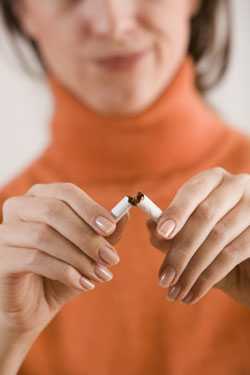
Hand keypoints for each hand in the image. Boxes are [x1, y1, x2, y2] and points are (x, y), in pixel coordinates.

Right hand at [0, 183, 127, 334]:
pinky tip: (82, 283)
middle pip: (54, 210)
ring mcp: (4, 233)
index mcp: (39, 199)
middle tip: (111, 258)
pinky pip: (34, 258)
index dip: (90, 208)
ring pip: (44, 235)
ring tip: (100, 275)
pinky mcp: (0, 258)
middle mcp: (18, 209)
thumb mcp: (87, 252)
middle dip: (87, 236)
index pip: (65, 192)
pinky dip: (64, 271)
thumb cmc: (60, 274)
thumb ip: (104, 234)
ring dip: (79, 257)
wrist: (32, 308)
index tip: (111, 228)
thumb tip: (124, 215)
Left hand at [147, 167, 249, 307]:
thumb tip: (150, 226)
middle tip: (163, 278)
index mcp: (214, 180)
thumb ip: (172, 232)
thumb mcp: (192, 238)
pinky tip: (193, 293)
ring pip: (218, 237)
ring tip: (175, 292)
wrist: (248, 268)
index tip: (160, 233)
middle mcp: (237, 186)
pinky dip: (209, 277)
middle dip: (181, 250)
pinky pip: (233, 254)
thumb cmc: (216, 246)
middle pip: (205, 215)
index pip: (193, 190)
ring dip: (192, 269)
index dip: (176, 211)